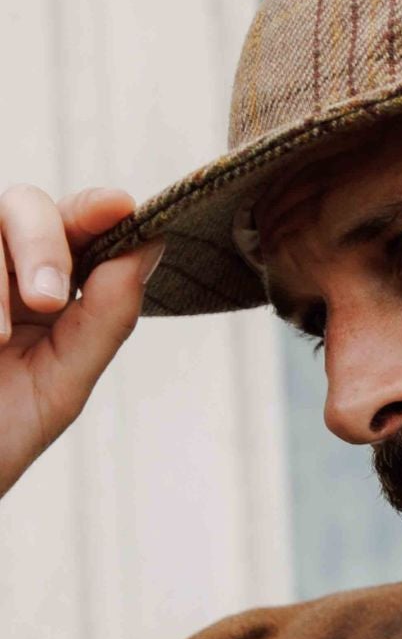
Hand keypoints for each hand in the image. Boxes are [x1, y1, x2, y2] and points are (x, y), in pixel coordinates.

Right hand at [0, 183, 162, 499]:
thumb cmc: (0, 431)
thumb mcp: (62, 382)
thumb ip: (106, 317)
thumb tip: (149, 247)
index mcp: (47, 288)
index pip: (76, 227)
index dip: (96, 208)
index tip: (119, 207)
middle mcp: (3, 268)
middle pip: (27, 207)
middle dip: (43, 245)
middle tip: (48, 299)